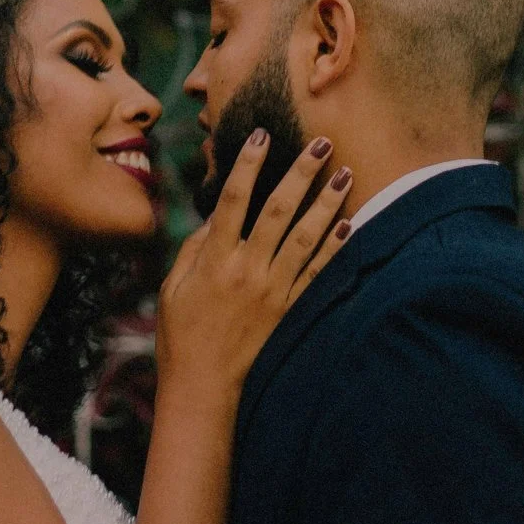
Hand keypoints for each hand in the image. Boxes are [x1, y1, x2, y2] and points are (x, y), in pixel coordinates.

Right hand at [156, 132, 353, 395]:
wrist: (204, 388)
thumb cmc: (180, 336)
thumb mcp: (173, 288)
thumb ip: (194, 249)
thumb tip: (216, 216)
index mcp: (214, 262)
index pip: (232, 201)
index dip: (247, 165)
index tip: (261, 135)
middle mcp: (247, 271)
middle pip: (278, 211)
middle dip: (301, 172)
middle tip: (322, 142)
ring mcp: (273, 291)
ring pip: (306, 237)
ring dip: (327, 203)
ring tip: (345, 173)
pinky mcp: (289, 310)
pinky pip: (317, 273)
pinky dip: (334, 247)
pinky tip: (350, 223)